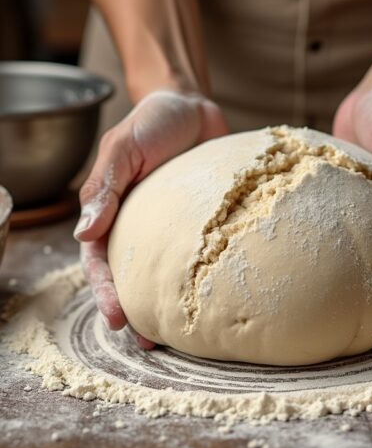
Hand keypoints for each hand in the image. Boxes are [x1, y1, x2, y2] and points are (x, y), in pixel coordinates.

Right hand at [74, 90, 229, 347]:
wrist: (192, 106)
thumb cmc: (152, 121)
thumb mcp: (123, 148)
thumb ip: (105, 189)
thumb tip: (83, 236)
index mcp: (111, 210)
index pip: (99, 259)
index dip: (105, 291)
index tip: (118, 320)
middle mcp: (138, 222)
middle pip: (130, 273)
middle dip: (135, 308)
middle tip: (147, 342)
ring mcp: (171, 224)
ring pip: (163, 269)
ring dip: (166, 300)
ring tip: (179, 333)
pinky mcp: (200, 219)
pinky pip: (198, 251)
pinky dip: (200, 275)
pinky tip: (213, 295)